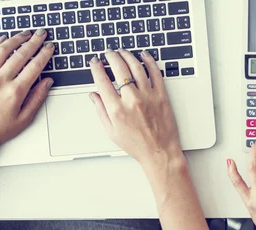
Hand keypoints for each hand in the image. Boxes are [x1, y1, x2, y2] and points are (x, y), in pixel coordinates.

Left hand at [0, 30, 53, 150]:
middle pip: (21, 54)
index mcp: (15, 91)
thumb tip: (47, 83)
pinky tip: (3, 39)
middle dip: (33, 42)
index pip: (34, 66)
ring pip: (3, 49)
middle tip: (41, 34)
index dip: (44, 54)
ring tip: (25, 34)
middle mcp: (1, 80)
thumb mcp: (25, 118)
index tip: (50, 47)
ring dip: (16, 39)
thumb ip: (37, 98)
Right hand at [88, 50, 182, 170]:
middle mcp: (132, 100)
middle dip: (111, 56)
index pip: (102, 80)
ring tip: (122, 52)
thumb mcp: (112, 131)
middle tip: (108, 53)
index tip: (95, 62)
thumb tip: (93, 95)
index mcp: (116, 109)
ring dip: (128, 55)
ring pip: (136, 66)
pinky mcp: (161, 96)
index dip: (96, 67)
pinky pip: (155, 73)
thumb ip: (101, 111)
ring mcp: (148, 96)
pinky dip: (149, 61)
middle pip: (119, 68)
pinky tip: (144, 55)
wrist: (160, 152)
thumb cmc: (137, 145)